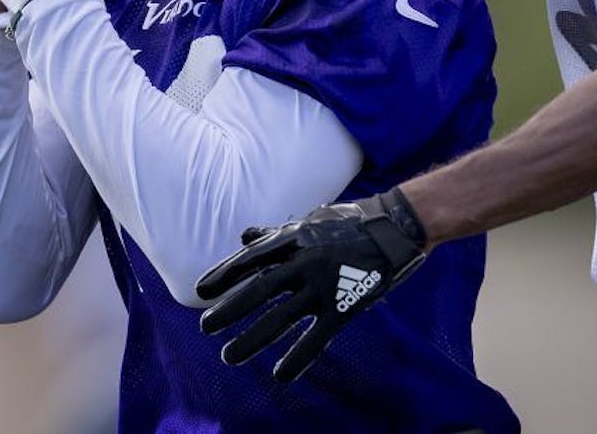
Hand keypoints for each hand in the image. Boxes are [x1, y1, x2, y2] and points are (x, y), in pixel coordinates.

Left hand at [196, 189, 427, 381]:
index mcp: (296, 239)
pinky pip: (317, 337)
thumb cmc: (351, 222)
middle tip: (205, 327)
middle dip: (229, 310)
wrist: (396, 227)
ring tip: (229, 356)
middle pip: (259, 290)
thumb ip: (277, 234)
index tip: (200, 291)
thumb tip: (244, 236)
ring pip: (281, 318)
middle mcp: (306, 261)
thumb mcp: (311, 221)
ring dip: (252, 339)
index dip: (224, 274)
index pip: (251, 259)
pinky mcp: (345, 305)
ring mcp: (325, 285)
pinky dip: (297, 358)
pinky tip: (280, 375)